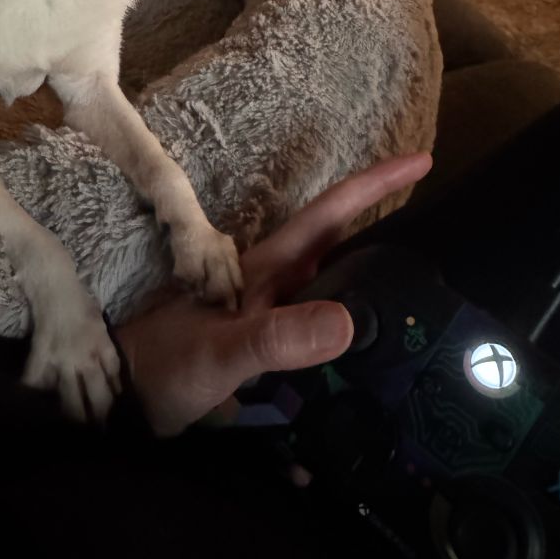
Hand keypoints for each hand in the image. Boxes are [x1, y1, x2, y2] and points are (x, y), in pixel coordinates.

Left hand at [116, 152, 431, 435]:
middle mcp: (272, 283)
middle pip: (337, 241)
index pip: (328, 215)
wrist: (125, 397)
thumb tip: (346, 322)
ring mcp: (268, 310)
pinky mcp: (265, 340)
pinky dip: (347, 322)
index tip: (419, 161)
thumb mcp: (222, 353)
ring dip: (370, 272)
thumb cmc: (165, 366)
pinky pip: (317, 322)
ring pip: (331, 280)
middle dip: (383, 220)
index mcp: (266, 270)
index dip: (372, 184)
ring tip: (416, 284)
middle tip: (434, 225)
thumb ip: (275, 338)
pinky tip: (367, 346)